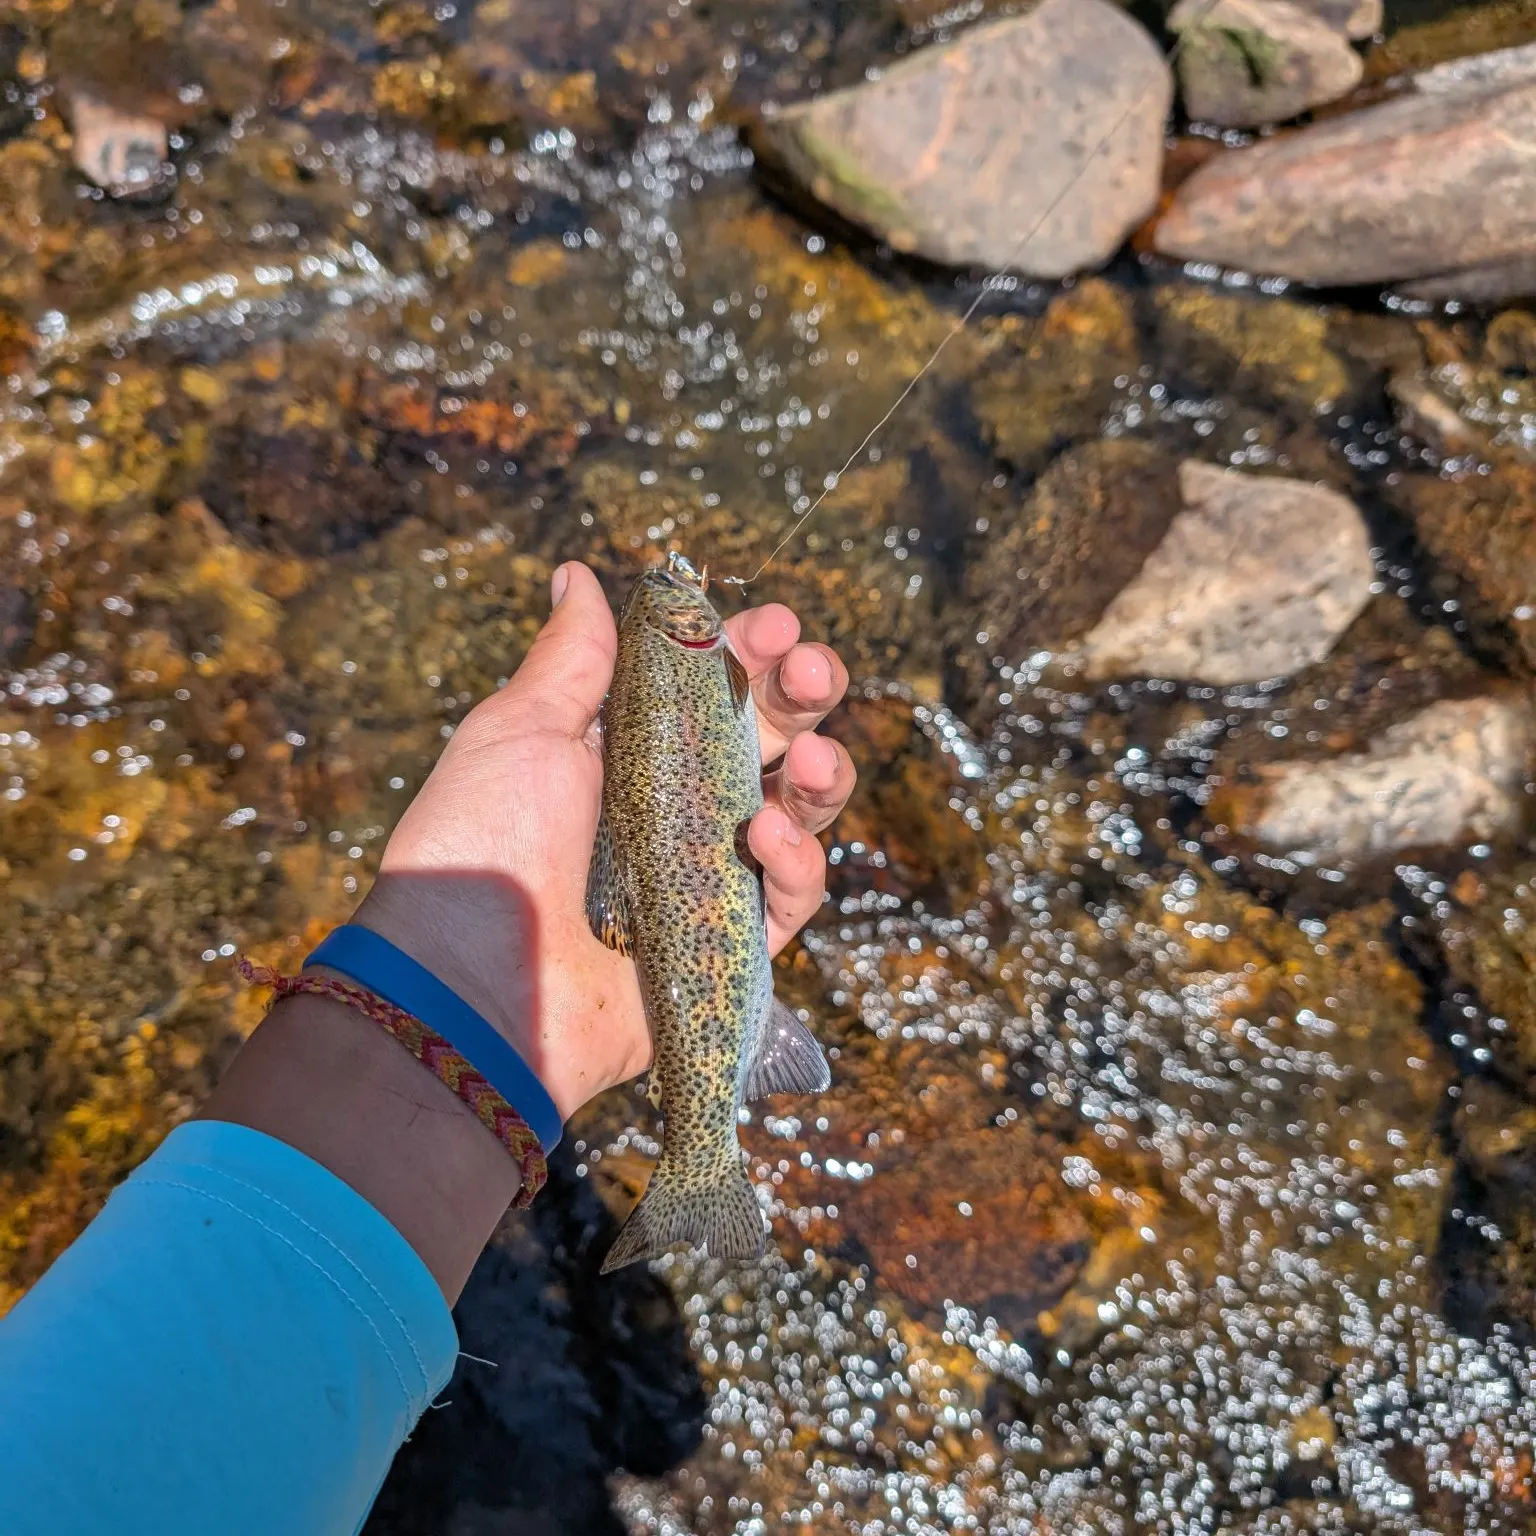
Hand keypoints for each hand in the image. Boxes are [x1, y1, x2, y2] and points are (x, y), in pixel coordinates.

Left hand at [353, 561, 855, 1122]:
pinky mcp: (728, 943)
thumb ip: (573, 659)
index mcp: (625, 751)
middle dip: (803, 695)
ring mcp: (705, 875)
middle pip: (767, 738)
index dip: (749, 650)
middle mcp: (672, 808)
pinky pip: (790, 896)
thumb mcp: (519, 732)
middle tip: (815, 669)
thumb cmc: (481, 846)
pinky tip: (767, 837)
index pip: (709, 684)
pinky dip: (796, 862)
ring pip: (798, 813)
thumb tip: (576, 575)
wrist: (468, 986)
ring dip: (823, 777)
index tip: (773, 624)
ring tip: (817, 760)